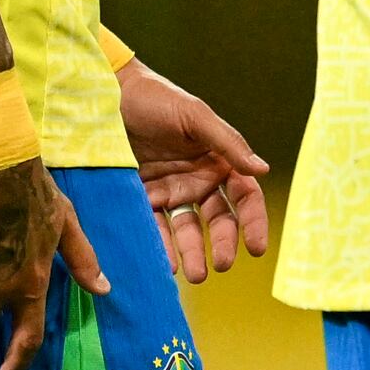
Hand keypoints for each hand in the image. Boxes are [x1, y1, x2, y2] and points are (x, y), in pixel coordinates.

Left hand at [118, 56, 274, 281]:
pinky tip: (163, 263)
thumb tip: (262, 170)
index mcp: (218, 161)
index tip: (256, 247)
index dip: (253, 222)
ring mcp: (169, 190)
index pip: (244, 197)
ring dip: (192, 253)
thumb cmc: (155, 98)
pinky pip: (153, 225)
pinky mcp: (140, 197)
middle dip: (222, 244)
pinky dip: (160, 245)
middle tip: (222, 266)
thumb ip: (227, 143)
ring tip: (193, 275)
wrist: (106, 94)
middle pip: (217, 219)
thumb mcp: (195, 116)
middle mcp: (197, 180)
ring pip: (186, 229)